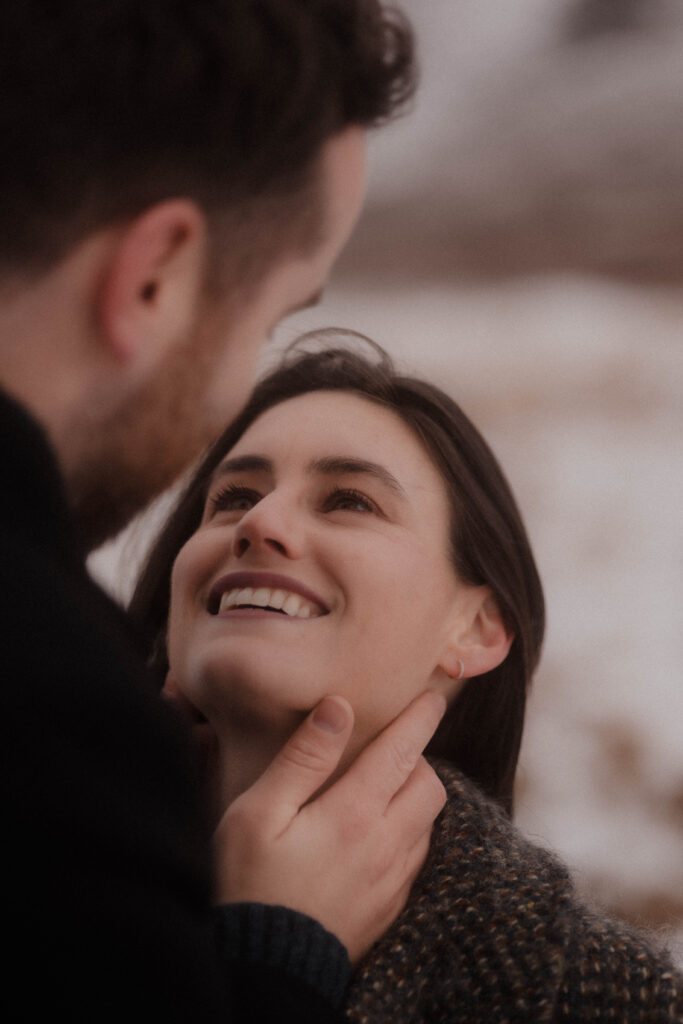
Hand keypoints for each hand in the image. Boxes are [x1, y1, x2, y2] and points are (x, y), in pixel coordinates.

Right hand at [213, 691, 446, 963]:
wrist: (261, 969)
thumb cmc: (247, 883)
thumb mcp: (259, 812)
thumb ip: (303, 759)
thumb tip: (339, 707)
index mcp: (353, 814)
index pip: (402, 752)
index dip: (420, 719)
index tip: (431, 697)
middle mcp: (385, 846)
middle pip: (430, 786)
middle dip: (418, 758)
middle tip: (390, 747)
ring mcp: (391, 882)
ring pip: (428, 822)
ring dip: (415, 796)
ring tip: (383, 786)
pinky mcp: (387, 909)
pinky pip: (416, 858)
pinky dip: (410, 833)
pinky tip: (379, 833)